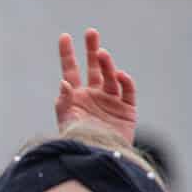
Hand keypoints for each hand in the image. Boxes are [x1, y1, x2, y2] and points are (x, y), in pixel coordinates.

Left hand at [55, 29, 135, 143]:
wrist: (98, 158)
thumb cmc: (78, 142)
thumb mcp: (67, 121)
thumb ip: (64, 102)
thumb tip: (64, 82)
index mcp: (76, 97)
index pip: (71, 71)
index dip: (67, 54)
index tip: (64, 37)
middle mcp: (94, 95)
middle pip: (93, 68)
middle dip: (92, 50)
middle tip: (91, 32)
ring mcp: (110, 101)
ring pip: (110, 76)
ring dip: (107, 64)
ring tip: (102, 54)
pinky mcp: (126, 109)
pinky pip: (127, 91)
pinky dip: (124, 81)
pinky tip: (119, 75)